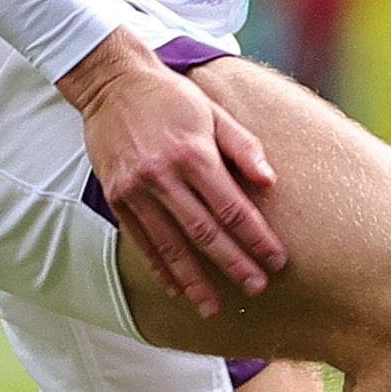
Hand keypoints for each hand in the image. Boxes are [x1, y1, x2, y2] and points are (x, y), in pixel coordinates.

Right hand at [60, 32, 284, 315]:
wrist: (113, 84)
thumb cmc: (172, 98)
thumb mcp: (214, 112)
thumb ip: (243, 147)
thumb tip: (271, 182)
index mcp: (194, 153)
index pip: (232, 207)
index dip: (256, 237)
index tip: (276, 259)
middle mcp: (163, 175)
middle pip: (205, 232)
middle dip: (233, 264)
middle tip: (256, 288)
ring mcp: (136, 189)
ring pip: (171, 245)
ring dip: (195, 279)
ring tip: (214, 307)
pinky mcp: (117, 197)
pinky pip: (142, 241)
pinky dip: (160, 267)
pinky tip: (177, 288)